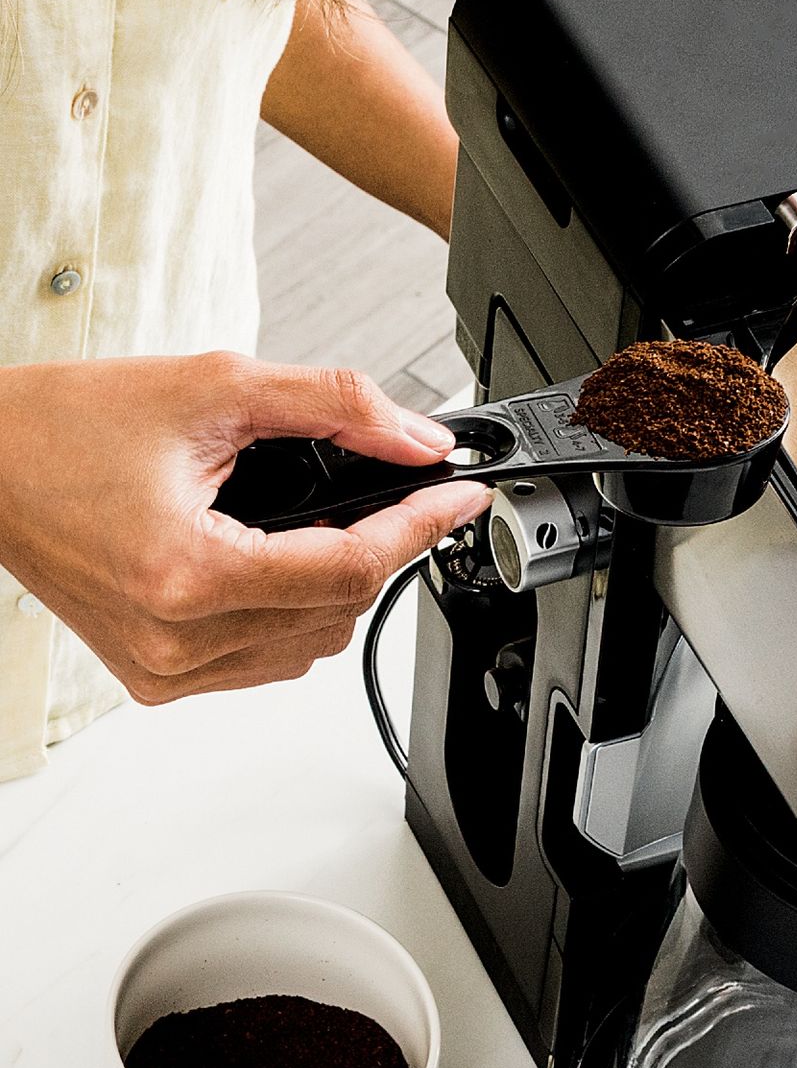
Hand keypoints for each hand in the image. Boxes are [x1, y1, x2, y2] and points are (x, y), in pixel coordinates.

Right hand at [0, 353, 488, 702]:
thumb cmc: (65, 426)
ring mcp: (164, 669)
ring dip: (338, 586)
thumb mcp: (214, 388)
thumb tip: (418, 438)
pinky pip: (265, 661)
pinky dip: (292, 614)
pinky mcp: (155, 680)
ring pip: (311, 646)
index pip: (351, 567)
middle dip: (380, 548)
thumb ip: (334, 406)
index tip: (461, 497)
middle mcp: (175, 638)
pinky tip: (277, 563)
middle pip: (340, 609)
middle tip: (390, 493)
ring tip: (323, 524)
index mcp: (186, 573)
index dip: (421, 526)